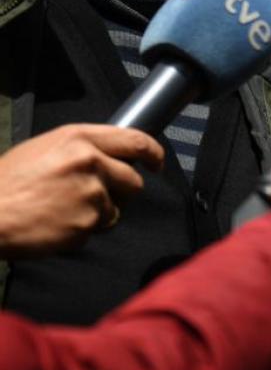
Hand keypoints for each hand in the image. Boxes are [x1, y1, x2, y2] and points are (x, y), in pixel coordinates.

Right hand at [0, 124, 163, 257]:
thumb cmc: (6, 183)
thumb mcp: (43, 149)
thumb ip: (81, 150)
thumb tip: (110, 157)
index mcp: (79, 139)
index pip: (136, 141)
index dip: (153, 153)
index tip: (157, 162)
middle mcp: (91, 163)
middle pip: (133, 181)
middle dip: (120, 192)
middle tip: (94, 197)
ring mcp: (91, 194)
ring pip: (116, 209)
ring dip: (98, 214)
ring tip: (62, 211)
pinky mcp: (86, 224)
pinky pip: (96, 230)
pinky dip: (80, 231)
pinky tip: (55, 224)